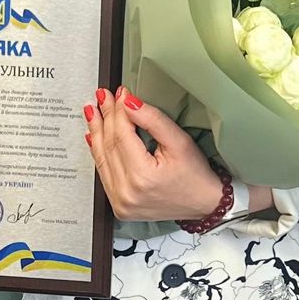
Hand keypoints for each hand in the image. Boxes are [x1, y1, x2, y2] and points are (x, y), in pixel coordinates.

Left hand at [85, 87, 221, 221]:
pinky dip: (98, 153)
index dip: (120, 111)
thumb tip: (129, 103)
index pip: (122, 135)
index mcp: (143, 177)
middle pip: (110, 145)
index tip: (120, 94)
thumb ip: (153, 120)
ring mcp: (121, 202)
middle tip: (103, 96)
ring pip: (102, 159)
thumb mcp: (179, 141)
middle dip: (106, 117)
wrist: (205, 204)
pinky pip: (103, 174)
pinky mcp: (119, 206)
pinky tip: (94, 137)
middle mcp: (127, 192)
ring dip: (97, 132)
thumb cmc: (196, 175)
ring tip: (93, 111)